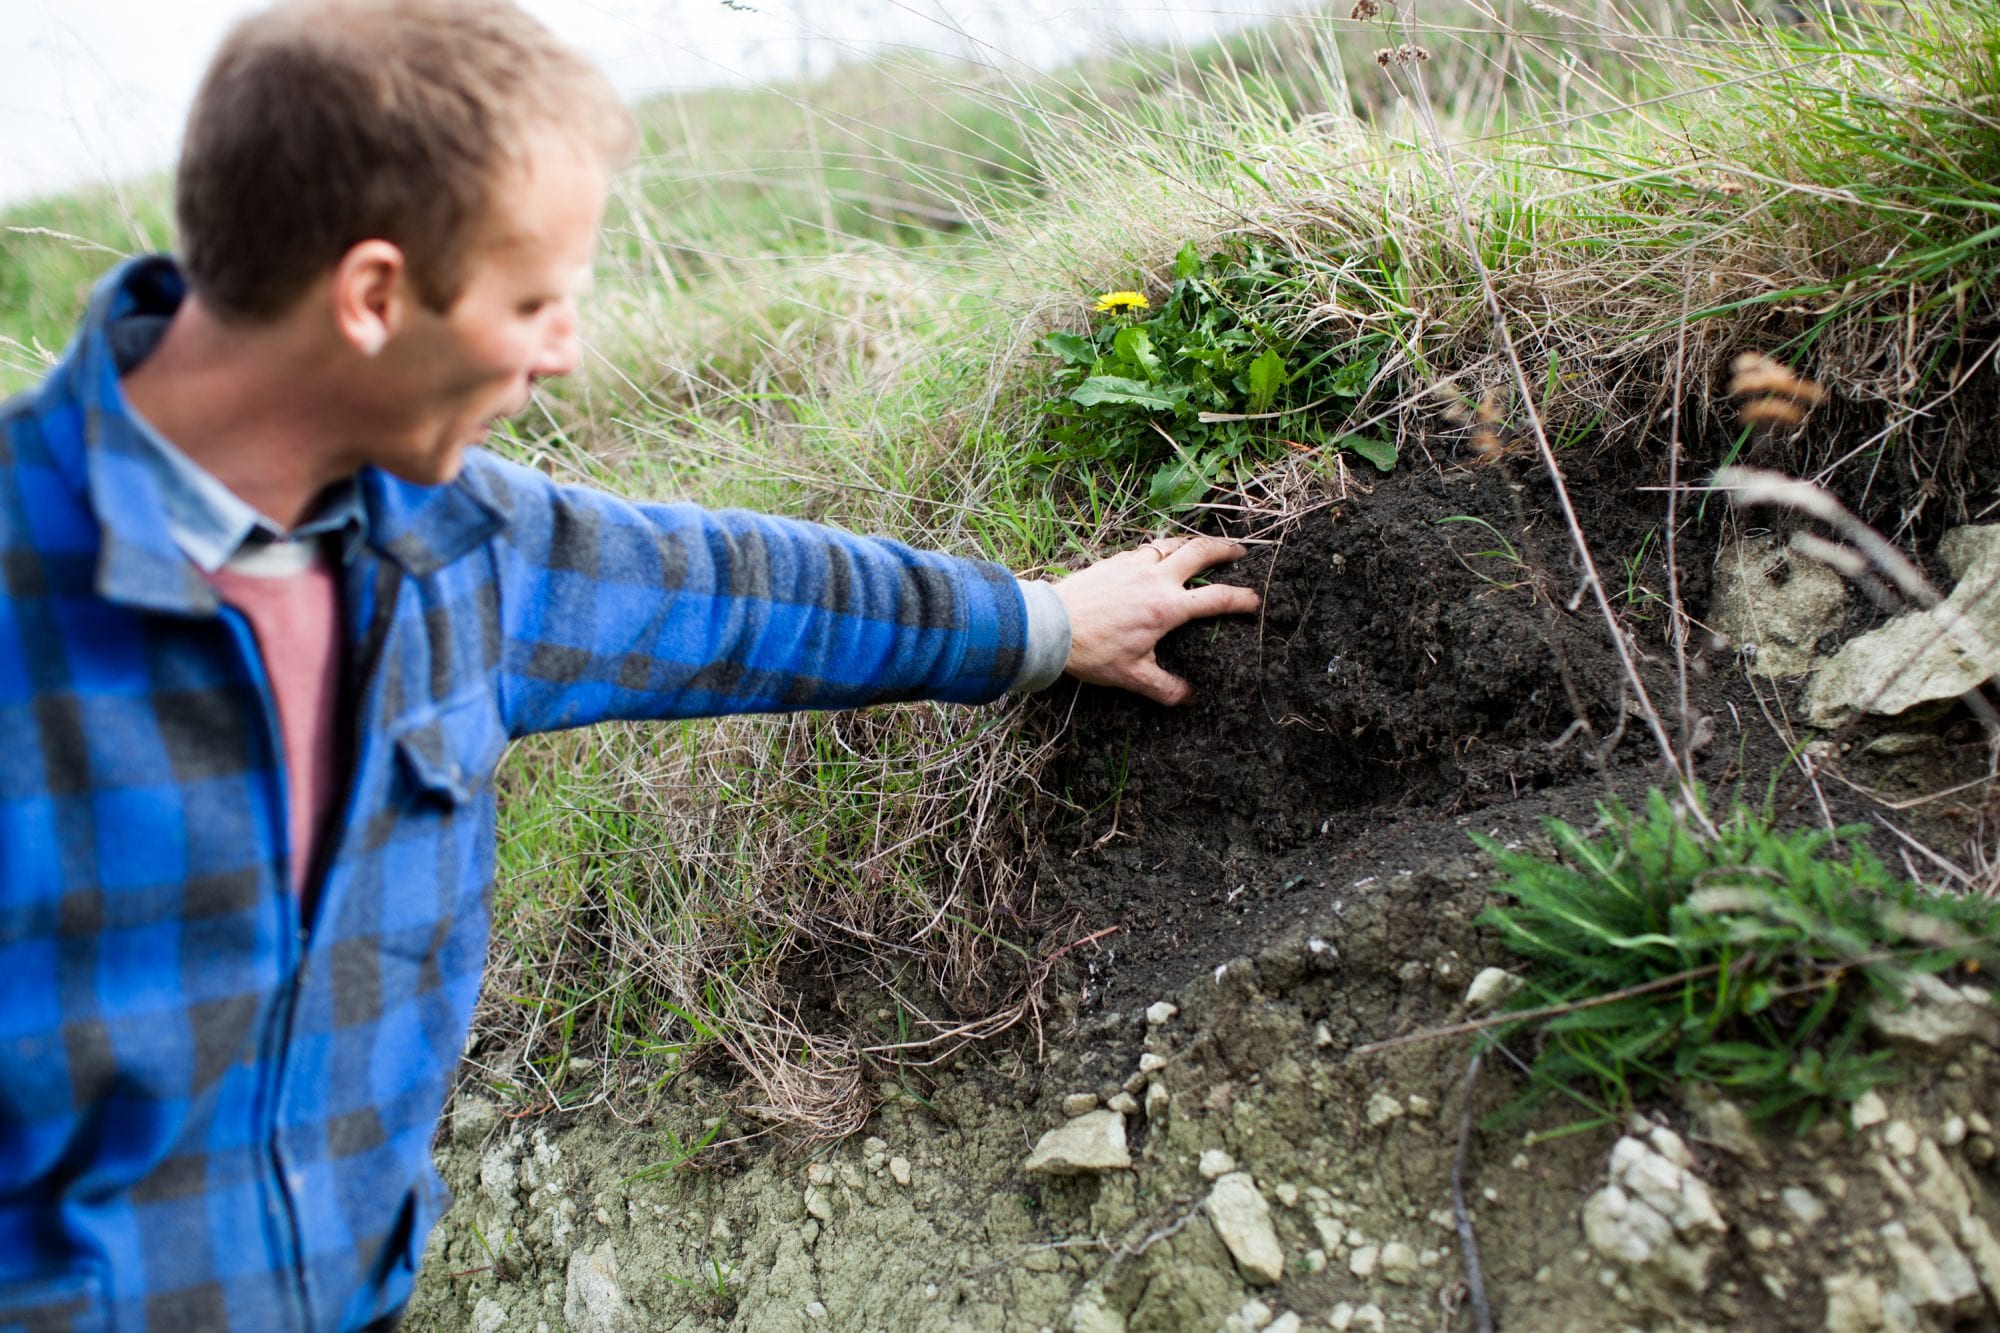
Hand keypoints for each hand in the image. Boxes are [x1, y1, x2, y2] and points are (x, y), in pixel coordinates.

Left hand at [1052, 535, 1260, 704]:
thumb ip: (1165, 688)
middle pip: (1200, 552)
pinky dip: (1161, 548)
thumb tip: (1190, 698)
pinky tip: (1159, 555)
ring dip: (1192, 542)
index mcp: (1167, 607)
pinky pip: (1146, 548)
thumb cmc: (1093, 651)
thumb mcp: (1132, 676)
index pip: (1216, 599)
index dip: (1241, 599)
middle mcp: (1156, 578)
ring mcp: (1134, 564)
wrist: (1053, 626)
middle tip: (1240, 551)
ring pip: (1173, 543)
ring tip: (1203, 547)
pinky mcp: (1115, 560)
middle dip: (1225, 549)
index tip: (1255, 601)